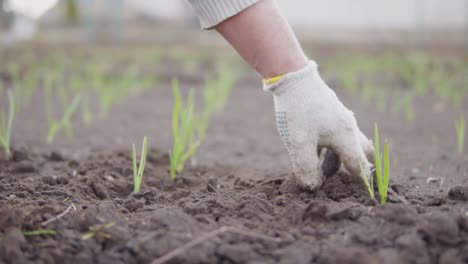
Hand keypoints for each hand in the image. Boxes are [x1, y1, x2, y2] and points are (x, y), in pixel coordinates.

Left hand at [264, 61, 373, 189]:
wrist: (292, 76)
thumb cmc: (297, 110)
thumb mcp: (299, 143)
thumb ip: (307, 168)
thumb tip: (313, 187)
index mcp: (345, 137)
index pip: (359, 167)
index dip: (361, 183)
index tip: (367, 197)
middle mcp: (348, 127)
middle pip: (361, 153)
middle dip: (357, 169)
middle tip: (351, 183)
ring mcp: (339, 118)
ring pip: (346, 144)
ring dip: (338, 160)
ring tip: (322, 172)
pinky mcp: (329, 112)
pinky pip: (336, 135)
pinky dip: (330, 148)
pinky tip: (316, 151)